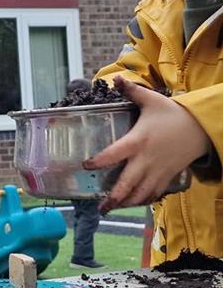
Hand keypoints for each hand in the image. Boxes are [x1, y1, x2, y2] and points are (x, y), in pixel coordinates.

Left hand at [83, 76, 209, 212]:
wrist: (201, 128)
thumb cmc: (173, 114)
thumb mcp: (151, 100)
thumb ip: (131, 91)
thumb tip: (116, 78)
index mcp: (138, 140)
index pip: (114, 153)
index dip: (99, 161)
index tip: (86, 165)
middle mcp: (146, 159)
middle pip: (127, 183)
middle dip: (113, 197)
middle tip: (99, 207)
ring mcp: (158, 170)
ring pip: (140, 193)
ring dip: (126, 203)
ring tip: (111, 209)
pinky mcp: (167, 176)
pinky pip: (154, 193)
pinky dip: (143, 200)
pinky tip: (133, 204)